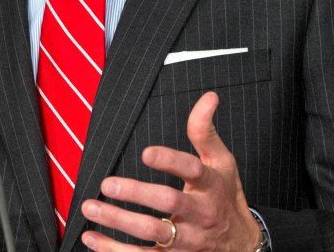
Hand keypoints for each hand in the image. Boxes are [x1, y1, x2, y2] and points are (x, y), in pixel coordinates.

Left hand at [80, 91, 260, 250]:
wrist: (241, 243)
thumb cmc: (225, 196)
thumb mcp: (222, 161)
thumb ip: (205, 131)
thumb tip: (208, 97)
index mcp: (211, 185)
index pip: (192, 169)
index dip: (169, 160)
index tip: (145, 153)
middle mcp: (199, 214)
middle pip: (168, 202)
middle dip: (136, 193)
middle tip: (107, 184)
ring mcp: (187, 240)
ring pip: (151, 233)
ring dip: (118, 222)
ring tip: (91, 207)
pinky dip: (114, 251)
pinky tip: (92, 238)